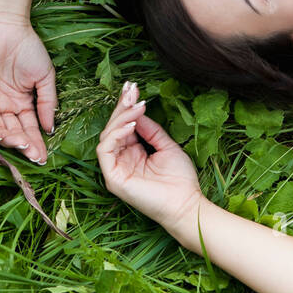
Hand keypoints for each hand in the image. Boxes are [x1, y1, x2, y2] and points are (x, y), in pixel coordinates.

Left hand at [0, 13, 56, 163]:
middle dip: (23, 146)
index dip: (35, 144)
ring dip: (6, 140)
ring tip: (19, 144)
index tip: (43, 158)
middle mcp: (3, 106)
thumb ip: (47, 103)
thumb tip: (50, 129)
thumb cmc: (29, 49)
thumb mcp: (45, 78)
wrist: (9, 28)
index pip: (28, 129)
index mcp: (21, 103)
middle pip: (12, 132)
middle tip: (33, 155)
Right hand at [97, 81, 203, 233]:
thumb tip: (139, 111)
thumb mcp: (167, 146)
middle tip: (131, 90)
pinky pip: (106, 150)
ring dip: (121, 117)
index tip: (133, 87)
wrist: (186, 204)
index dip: (127, 106)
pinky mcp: (113, 177)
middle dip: (121, 106)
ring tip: (137, 106)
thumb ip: (151, 130)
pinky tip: (131, 124)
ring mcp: (115, 169)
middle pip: (114, 128)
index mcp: (133, 153)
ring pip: (108, 135)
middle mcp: (121, 159)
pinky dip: (116, 134)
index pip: (124, 126)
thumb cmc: (180, 179)